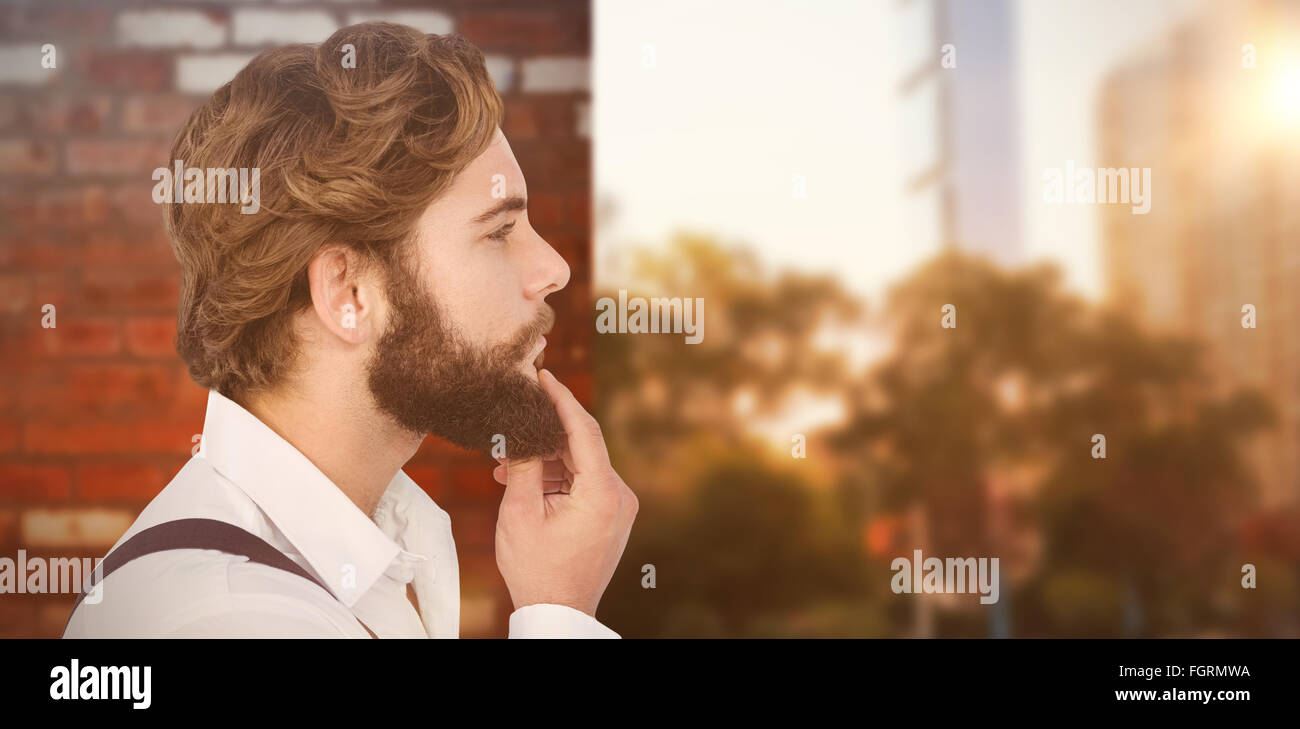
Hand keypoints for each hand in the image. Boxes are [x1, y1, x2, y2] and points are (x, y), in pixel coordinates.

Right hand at [492, 369, 637, 616]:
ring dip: (545, 461)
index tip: (544, 375)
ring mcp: (619, 506)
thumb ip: (523, 465)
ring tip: (505, 469)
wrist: (559, 614)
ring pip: (580, 464)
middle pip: (581, 446)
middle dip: (543, 436)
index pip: (584, 430)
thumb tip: (521, 428)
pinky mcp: (612, 515)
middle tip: (511, 425)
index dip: (561, 399)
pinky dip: (556, 478)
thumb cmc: (537, 569)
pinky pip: (584, 483)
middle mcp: (620, 495)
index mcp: (603, 492)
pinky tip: (524, 483)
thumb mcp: (520, 513)